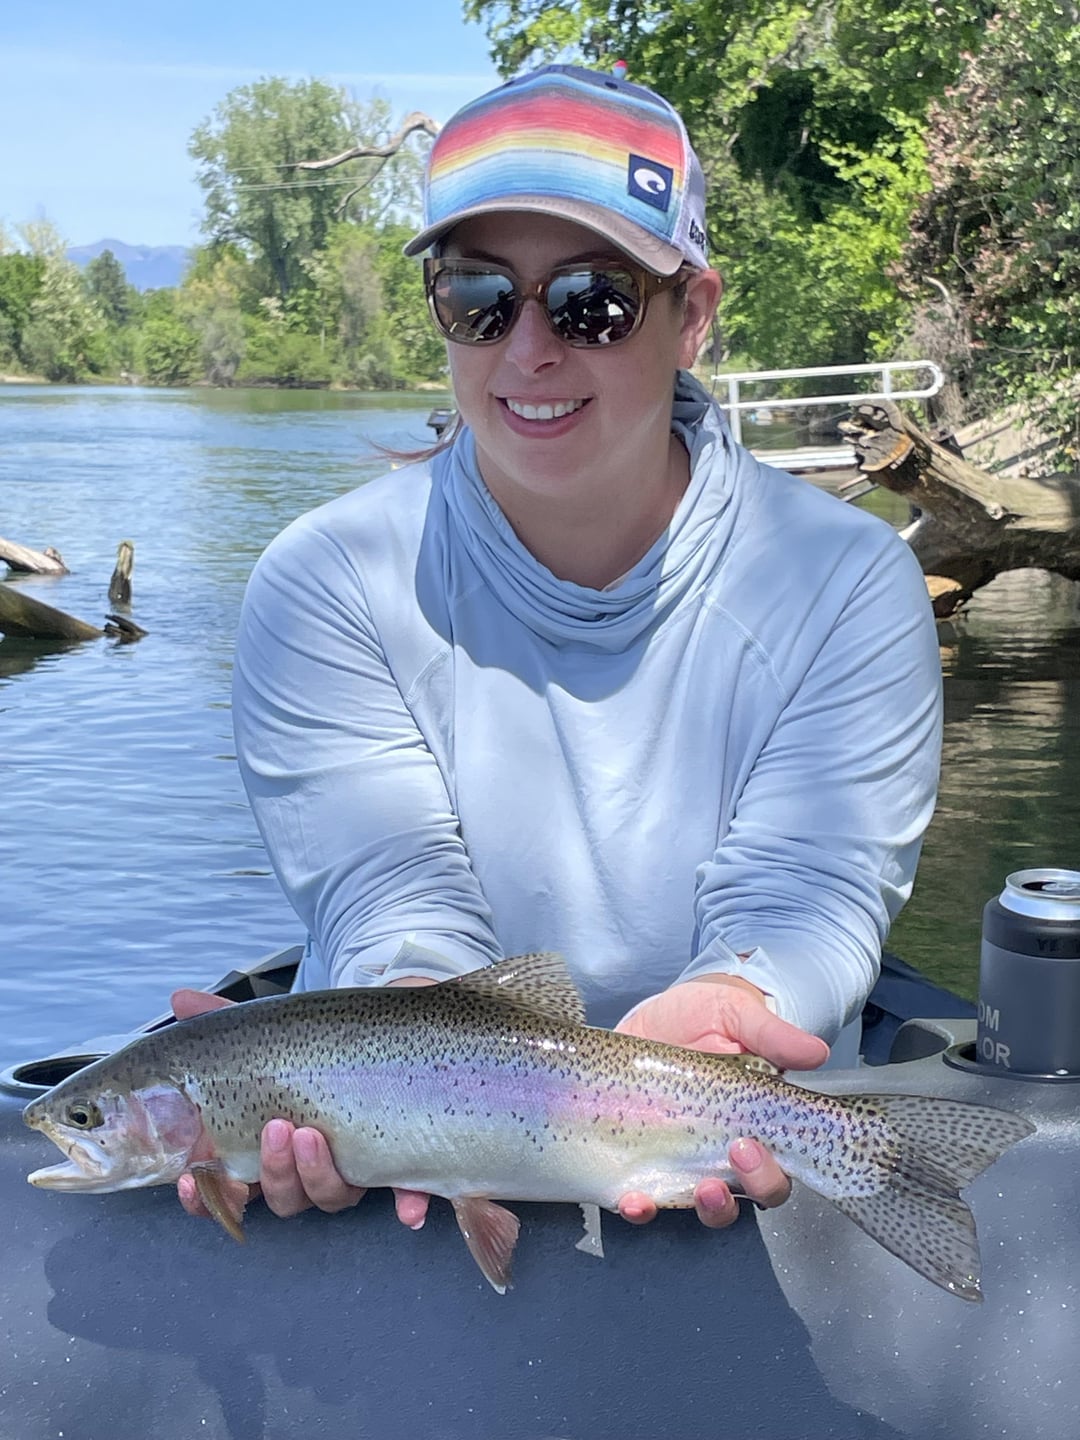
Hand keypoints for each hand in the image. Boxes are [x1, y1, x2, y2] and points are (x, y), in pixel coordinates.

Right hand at [172, 981, 435, 1230]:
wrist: (389, 1031)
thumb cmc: (319, 1045)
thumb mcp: (273, 1032)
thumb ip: (226, 1020)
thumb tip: (180, 998)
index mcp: (268, 1149)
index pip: (226, 1191)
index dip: (204, 1196)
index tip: (190, 1178)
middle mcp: (308, 1170)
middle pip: (282, 1197)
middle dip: (275, 1171)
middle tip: (277, 1128)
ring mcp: (353, 1170)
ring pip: (331, 1197)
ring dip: (318, 1175)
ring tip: (313, 1132)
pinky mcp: (400, 1163)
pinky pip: (407, 1195)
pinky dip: (408, 1204)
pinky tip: (407, 1208)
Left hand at [614, 973, 829, 1227]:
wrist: (659, 1010)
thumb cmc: (710, 1015)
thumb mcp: (740, 1015)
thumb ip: (773, 1035)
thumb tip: (816, 1054)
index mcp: (754, 1128)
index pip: (774, 1174)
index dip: (766, 1177)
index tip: (748, 1148)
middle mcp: (720, 1153)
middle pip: (737, 1200)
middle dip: (729, 1198)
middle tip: (719, 1168)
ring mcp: (679, 1158)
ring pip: (692, 1206)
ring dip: (687, 1209)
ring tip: (670, 1196)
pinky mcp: (640, 1156)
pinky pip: (642, 1197)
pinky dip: (637, 1208)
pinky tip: (629, 1200)